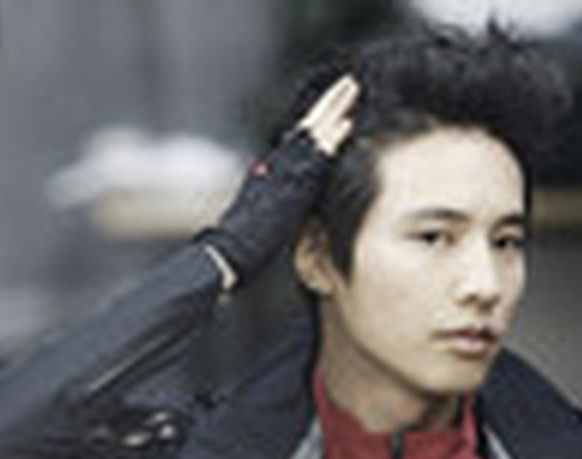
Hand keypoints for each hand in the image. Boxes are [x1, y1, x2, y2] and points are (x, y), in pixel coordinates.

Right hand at [199, 75, 359, 286]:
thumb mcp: (262, 212)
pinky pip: (315, 156)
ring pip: (312, 131)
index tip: (335, 106)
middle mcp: (277, 163)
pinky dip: (330, 138)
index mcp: (272, 170)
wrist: (230, 250)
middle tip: (348, 84)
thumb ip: (274, 195)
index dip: (318, 120)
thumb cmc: (242, 241)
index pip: (300, 138)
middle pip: (308, 126)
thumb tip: (279, 194)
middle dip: (329, 104)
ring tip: (351, 88)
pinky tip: (346, 123)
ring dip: (333, 108)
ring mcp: (284, 170)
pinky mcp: (292, 183)